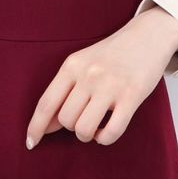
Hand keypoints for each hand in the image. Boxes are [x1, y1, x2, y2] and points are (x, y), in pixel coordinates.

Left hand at [24, 6, 177, 148]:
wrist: (147, 36)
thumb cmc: (111, 54)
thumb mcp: (82, 64)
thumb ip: (64, 91)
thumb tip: (47, 126)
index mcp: (72, 65)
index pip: (46, 103)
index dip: (35, 126)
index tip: (30, 143)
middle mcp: (88, 75)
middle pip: (65, 120)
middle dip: (71, 127)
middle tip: (83, 118)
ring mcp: (110, 86)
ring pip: (84, 129)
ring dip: (87, 134)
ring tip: (94, 125)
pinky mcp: (132, 96)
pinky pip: (111, 132)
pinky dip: (104, 138)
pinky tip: (106, 130)